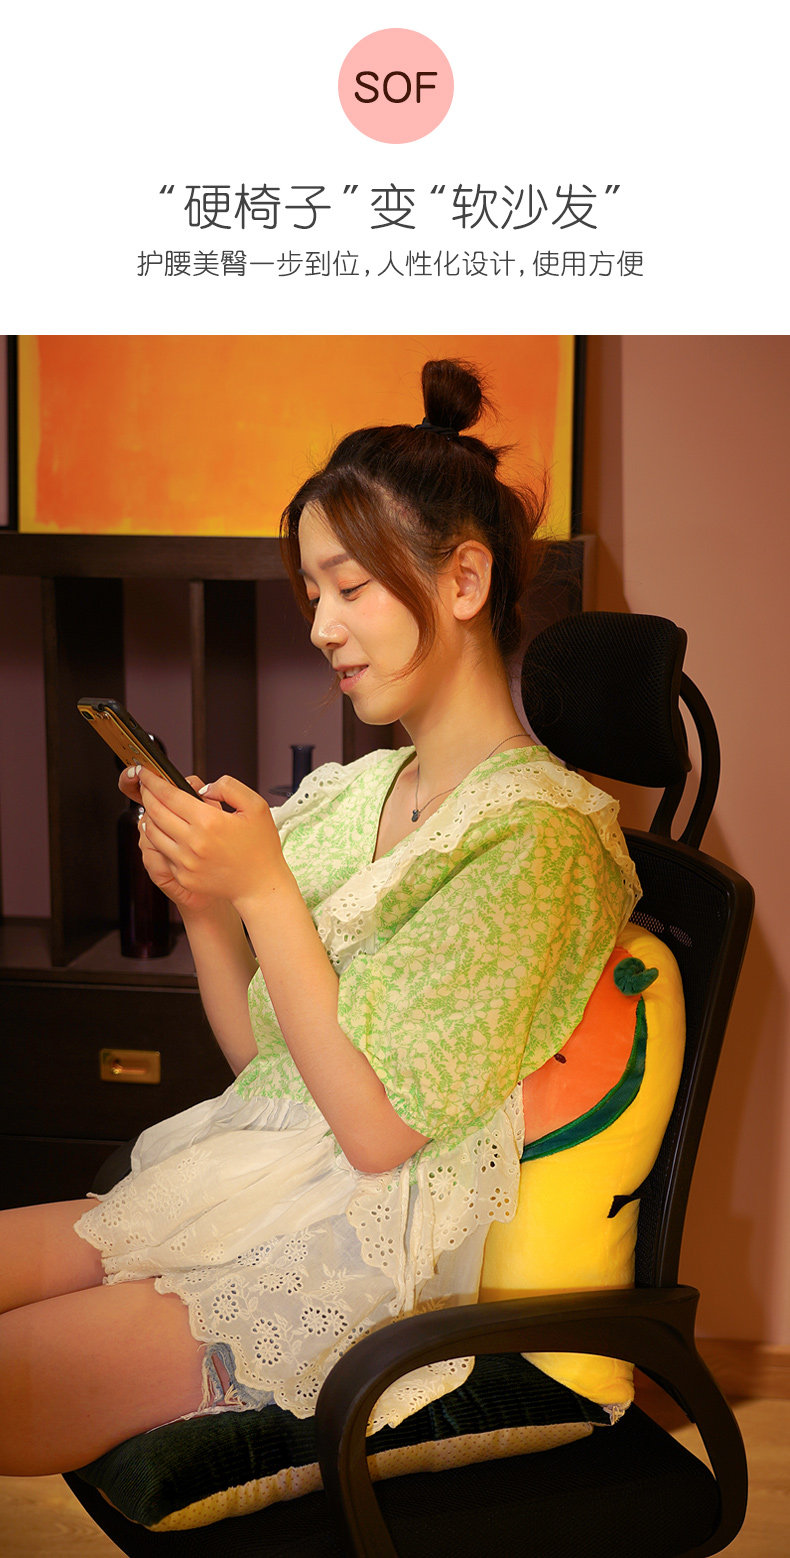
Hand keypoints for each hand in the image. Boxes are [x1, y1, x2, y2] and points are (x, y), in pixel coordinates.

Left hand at [137, 769, 286, 913]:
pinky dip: (158, 838)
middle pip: (156, 812)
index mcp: (209, 822)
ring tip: (153, 806)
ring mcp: (185, 862)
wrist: (260, 885)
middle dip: (147, 795)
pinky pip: (161, 853)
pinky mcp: (183, 876)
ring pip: (153, 833)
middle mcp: (193, 842)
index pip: (169, 795)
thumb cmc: (261, 846)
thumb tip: (203, 789)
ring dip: (149, 816)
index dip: (153, 782)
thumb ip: (229, 787)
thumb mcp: (256, 806)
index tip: (146, 772)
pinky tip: (163, 830)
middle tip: (146, 785)